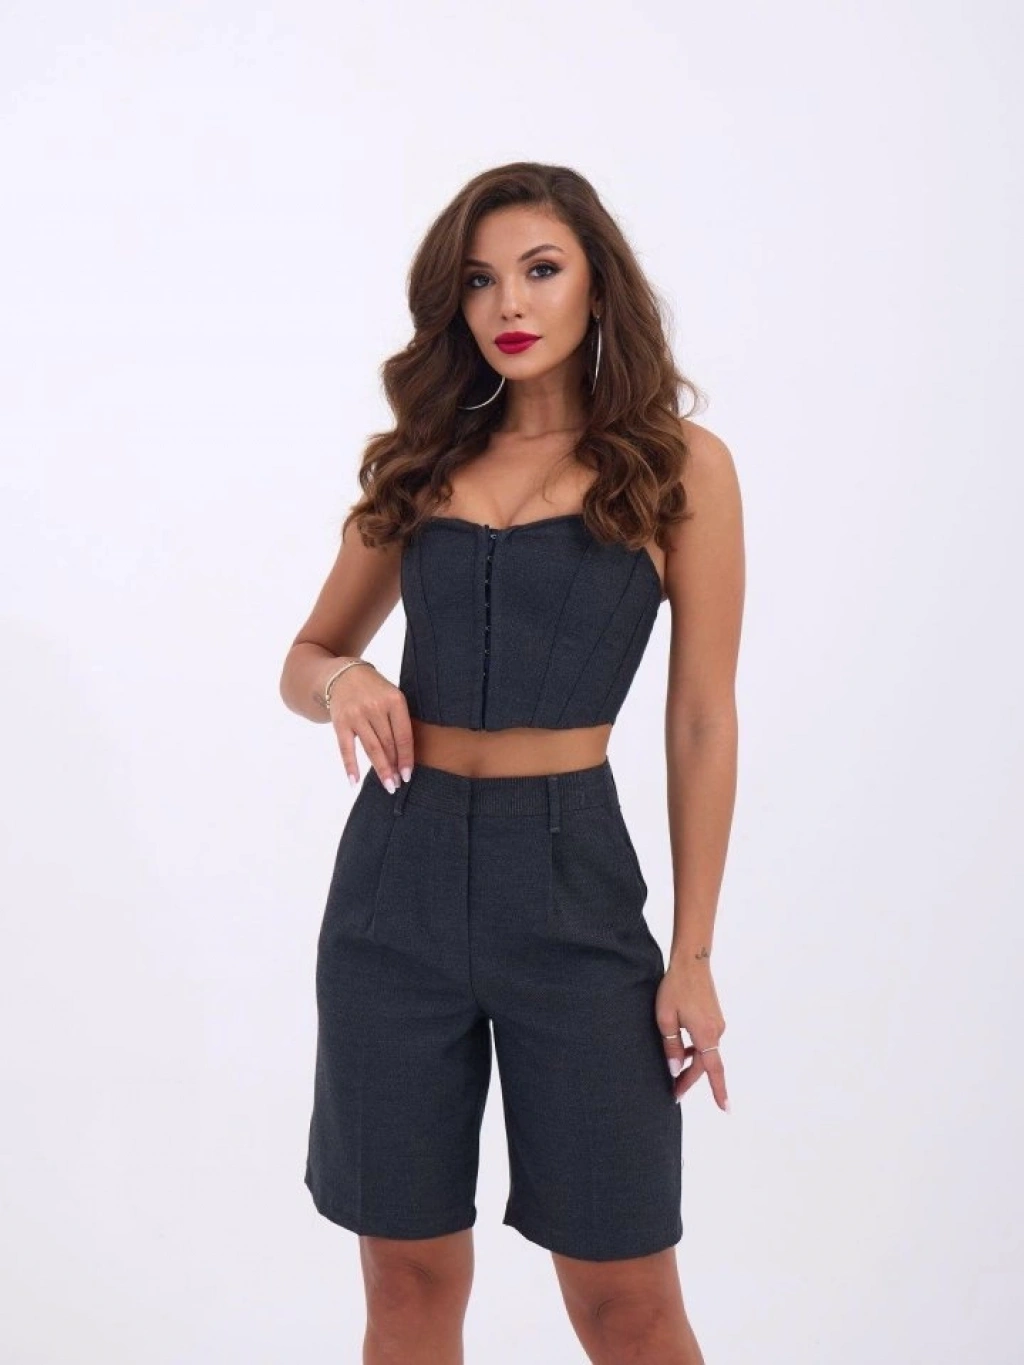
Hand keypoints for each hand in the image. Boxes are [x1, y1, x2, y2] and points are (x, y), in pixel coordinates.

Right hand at [324, 660, 414, 791]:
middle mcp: (375, 707)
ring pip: (371, 748)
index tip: (408, 775)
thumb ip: (400, 721)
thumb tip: (406, 757)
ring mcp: (356, 714)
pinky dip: (350, 766)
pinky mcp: (340, 721)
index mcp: (394, 700)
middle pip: (388, 744)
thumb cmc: (375, 691)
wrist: (344, 675)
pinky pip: (346, 748)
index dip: (406, 758)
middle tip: (397, 785)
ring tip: (388, 785)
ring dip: (380, 769)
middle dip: (394, 767)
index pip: (403, 735)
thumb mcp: (393, 697)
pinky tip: (355, 781)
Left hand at [655, 960, 728, 1111]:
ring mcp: (718, 1024)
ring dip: (693, 1064)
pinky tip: (684, 1050)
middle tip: (674, 1093)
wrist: (692, 961)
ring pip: (706, 1052)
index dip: (719, 1091)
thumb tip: (677, 1070)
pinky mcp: (715, 1018)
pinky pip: (706, 1041)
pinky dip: (696, 1050)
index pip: (714, 1070)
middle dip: (690, 1079)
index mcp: (705, 1034)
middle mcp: (717, 1031)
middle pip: (706, 1064)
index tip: (725, 1109)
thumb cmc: (675, 987)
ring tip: (675, 1073)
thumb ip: (672, 1047)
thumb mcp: (665, 1018)